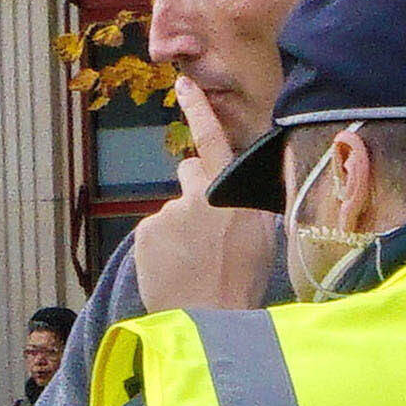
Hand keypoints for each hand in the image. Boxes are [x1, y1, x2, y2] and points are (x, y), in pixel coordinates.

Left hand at [128, 79, 282, 313]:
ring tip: (193, 263)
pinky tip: (175, 269)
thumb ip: (244, 202)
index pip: (212, 140)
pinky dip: (161, 248)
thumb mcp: (259, 235)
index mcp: (231, 193)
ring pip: (171, 211)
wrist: (211, 319)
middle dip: (194, 192)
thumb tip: (236, 190)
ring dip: (178, 229)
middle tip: (205, 233)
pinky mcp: (146, 233)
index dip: (197, 110)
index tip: (182, 85)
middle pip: (189, 174)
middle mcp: (197, 195)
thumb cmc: (241, 281)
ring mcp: (168, 213)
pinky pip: (154, 233)